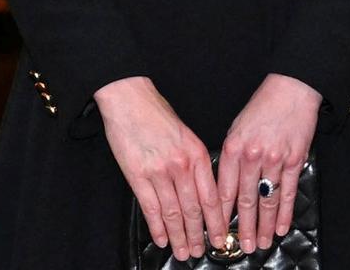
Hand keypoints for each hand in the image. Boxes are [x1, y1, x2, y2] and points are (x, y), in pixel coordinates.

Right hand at [94, 76, 226, 261]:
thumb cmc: (156, 112)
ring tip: (183, 252)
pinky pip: (150, 207)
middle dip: (198, 235)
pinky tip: (161, 238)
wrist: (129, 97)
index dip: (216, 222)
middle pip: (194, 210)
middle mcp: (181, 165)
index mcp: (196, 153)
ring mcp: (159, 171)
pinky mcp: (137, 175)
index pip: (211, 197)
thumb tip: (202, 189)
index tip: (220, 238)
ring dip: (179, 236)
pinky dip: (157, 227)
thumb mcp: (185, 133)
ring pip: (173, 213)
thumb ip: (195, 161)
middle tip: (201, 252)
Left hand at [216, 74, 320, 253]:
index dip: (219, 213)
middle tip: (240, 246)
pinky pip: (287, 192)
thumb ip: (232, 155)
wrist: (290, 89)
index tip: (217, 230)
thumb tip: (227, 184)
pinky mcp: (294, 160)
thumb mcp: (237, 127)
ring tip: (260, 243)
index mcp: (233, 146)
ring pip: (266, 200)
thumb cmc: (261, 107)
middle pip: (245, 199)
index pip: (223, 187)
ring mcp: (274, 159)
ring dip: (263, 225)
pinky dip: (284, 213)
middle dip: (241, 226)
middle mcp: (252, 155)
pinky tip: (280, 227)